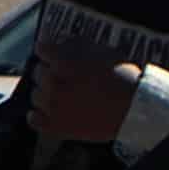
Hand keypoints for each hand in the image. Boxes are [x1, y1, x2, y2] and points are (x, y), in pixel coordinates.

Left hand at [22, 42, 138, 144]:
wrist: (135, 109)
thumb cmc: (122, 77)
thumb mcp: (100, 50)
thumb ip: (74, 44)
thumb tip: (59, 41)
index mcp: (63, 62)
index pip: (41, 49)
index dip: (51, 51)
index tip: (56, 54)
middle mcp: (53, 83)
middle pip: (38, 72)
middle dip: (50, 71)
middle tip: (66, 76)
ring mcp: (53, 107)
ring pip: (35, 95)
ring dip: (46, 93)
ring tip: (64, 95)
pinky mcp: (56, 127)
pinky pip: (33, 119)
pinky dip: (40, 114)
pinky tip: (52, 111)